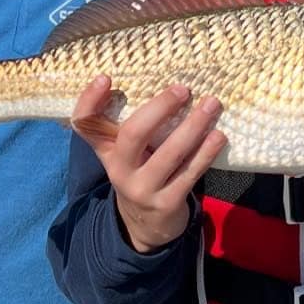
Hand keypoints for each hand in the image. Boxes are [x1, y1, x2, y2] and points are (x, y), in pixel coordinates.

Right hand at [72, 77, 226, 253]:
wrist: (146, 225)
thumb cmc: (140, 172)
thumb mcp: (125, 153)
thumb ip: (131, 124)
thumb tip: (162, 84)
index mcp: (106, 151)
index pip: (85, 124)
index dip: (89, 100)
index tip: (105, 77)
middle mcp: (119, 169)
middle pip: (132, 135)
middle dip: (159, 109)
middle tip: (183, 89)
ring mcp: (142, 189)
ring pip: (168, 154)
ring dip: (193, 127)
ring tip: (212, 105)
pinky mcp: (167, 203)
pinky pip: (189, 173)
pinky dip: (206, 153)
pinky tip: (218, 136)